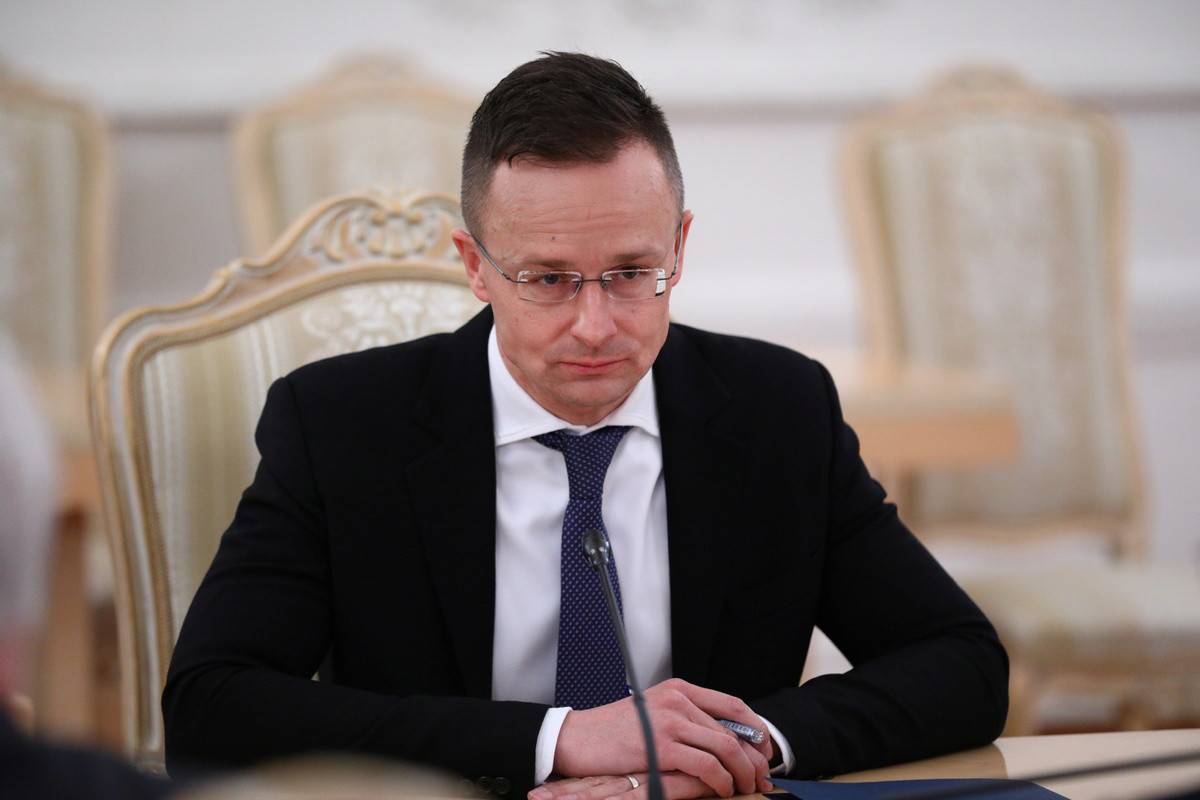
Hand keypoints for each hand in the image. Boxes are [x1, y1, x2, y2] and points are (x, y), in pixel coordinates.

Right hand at [552, 679, 774, 796]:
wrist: (577, 738)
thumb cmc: (612, 732)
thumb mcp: (654, 714)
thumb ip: (686, 721)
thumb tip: (722, 743)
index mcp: (679, 689)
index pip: (732, 704)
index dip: (756, 729)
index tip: (764, 750)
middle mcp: (679, 700)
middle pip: (733, 730)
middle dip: (754, 759)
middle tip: (761, 779)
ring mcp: (671, 721)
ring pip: (726, 748)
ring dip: (743, 773)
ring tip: (746, 788)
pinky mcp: (663, 746)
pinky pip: (707, 766)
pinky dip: (722, 781)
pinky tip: (723, 790)